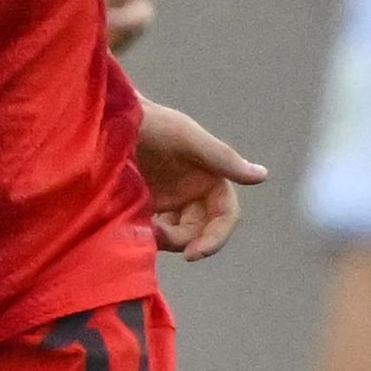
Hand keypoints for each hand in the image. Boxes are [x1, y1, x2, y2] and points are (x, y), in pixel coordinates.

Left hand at [136, 97, 263, 257]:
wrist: (107, 117)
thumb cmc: (150, 120)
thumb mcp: (186, 137)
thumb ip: (222, 157)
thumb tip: (262, 175)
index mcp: (210, 179)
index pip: (224, 216)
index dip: (215, 238)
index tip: (192, 254)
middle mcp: (192, 193)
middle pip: (199, 232)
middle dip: (182, 240)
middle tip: (156, 235)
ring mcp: (167, 201)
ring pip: (175, 235)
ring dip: (163, 238)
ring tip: (140, 227)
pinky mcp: (142, 206)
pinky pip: (152, 230)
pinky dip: (146, 234)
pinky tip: (130, 226)